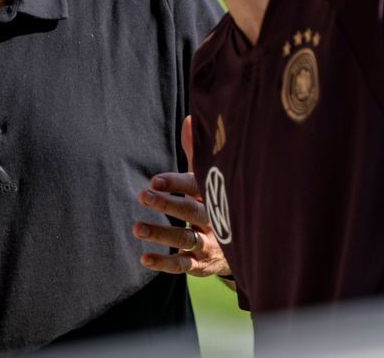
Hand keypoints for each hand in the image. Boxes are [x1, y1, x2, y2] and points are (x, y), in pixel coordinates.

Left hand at [134, 116, 230, 277]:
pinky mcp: (202, 264)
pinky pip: (183, 265)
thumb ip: (196, 153)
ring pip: (185, 238)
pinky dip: (165, 262)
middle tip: (142, 196)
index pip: (197, 186)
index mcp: (216, 194)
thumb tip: (190, 118)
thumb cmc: (218, 201)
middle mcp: (216, 218)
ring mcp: (210, 243)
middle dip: (167, 204)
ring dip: (161, 233)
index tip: (154, 180)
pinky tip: (145, 258)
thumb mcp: (210, 178)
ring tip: (136, 228)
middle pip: (191, 210)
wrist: (247, 243)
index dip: (176, 183)